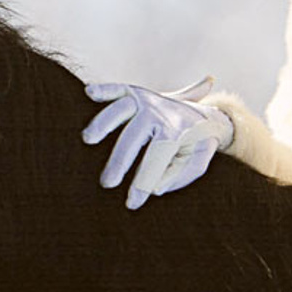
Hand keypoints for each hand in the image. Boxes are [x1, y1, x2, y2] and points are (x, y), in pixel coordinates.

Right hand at [82, 77, 232, 209]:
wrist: (204, 115)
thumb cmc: (196, 145)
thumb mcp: (198, 161)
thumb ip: (180, 176)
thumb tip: (155, 189)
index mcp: (177, 131)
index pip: (157, 158)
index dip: (143, 182)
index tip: (131, 203)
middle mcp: (159, 114)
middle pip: (135, 135)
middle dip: (120, 159)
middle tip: (107, 183)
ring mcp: (146, 101)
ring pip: (121, 108)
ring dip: (104, 123)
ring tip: (88, 140)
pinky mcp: (135, 93)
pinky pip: (118, 88)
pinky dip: (104, 89)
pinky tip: (89, 91)